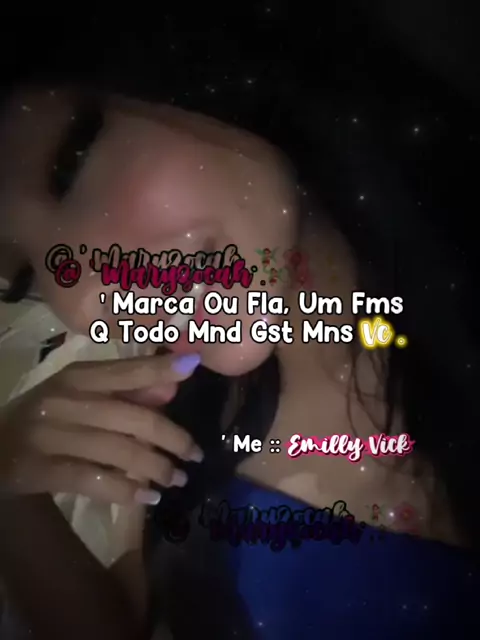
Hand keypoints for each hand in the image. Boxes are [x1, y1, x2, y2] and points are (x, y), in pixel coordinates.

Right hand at [0, 352, 202, 504]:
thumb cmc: (46, 418)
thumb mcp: (79, 395)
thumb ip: (126, 390)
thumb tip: (172, 386)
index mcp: (76, 377)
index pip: (125, 371)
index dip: (159, 368)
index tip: (194, 365)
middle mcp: (63, 401)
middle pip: (132, 418)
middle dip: (172, 438)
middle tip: (195, 454)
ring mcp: (49, 435)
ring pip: (118, 452)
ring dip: (155, 468)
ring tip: (177, 479)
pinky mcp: (39, 469)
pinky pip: (93, 481)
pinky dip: (125, 491)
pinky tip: (147, 498)